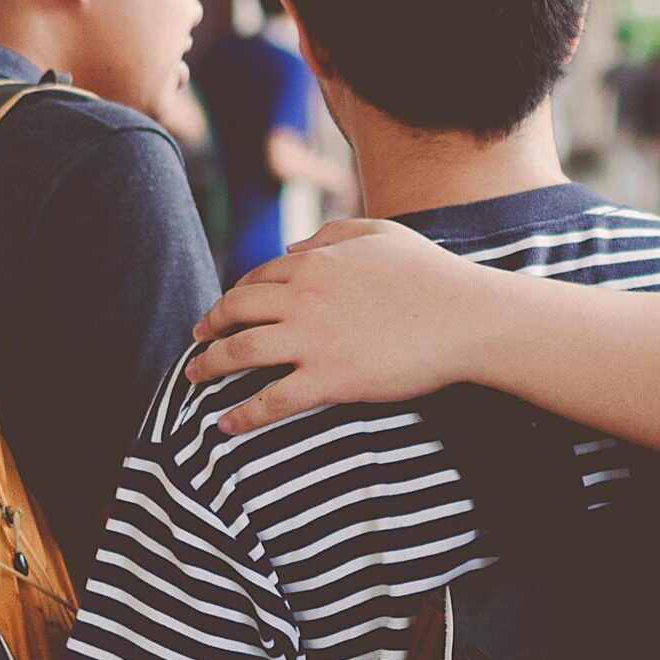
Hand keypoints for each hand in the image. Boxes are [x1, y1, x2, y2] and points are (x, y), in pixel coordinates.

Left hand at [187, 220, 491, 432]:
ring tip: (193, 378)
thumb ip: (333, 234)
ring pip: (240, 352)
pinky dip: (242, 415)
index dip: (235, 295)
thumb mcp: (381, 233)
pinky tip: (225, 425)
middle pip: (235, 311)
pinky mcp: (328, 379)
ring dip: (209, 366)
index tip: (226, 310)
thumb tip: (294, 245)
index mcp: (315, 262)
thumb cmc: (431, 273)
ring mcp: (312, 339)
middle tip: (196, 341)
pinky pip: (270, 401)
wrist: (465, 317)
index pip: (257, 278)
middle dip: (208, 326)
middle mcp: (303, 297)